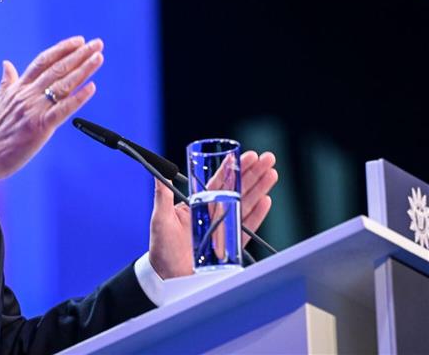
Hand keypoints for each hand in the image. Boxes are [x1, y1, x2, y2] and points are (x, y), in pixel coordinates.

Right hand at [0, 36, 102, 183]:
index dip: (61, 49)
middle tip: (96, 44)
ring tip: (97, 58)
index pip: (42, 61)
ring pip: (62, 85)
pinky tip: (91, 88)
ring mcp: (34, 109)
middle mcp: (27, 95)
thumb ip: (6, 82)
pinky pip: (62, 109)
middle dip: (79, 55)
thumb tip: (7, 64)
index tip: (78, 41)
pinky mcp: (40, 126)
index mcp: (18, 88)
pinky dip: (78, 98)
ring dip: (83, 70)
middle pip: (57, 68)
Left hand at [148, 150, 276, 278]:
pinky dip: (257, 215)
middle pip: (237, 188)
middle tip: (268, 158)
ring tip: (271, 174)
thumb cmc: (161, 247)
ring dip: (259, 188)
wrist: (168, 276)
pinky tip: (266, 201)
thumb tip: (160, 172)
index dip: (233, 167)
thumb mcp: (160, 218)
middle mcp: (213, 213)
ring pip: (245, 204)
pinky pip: (247, 227)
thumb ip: (162, 196)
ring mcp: (224, 228)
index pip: (219, 181)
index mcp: (198, 203)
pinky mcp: (231, 245)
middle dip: (253, 172)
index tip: (247, 155)